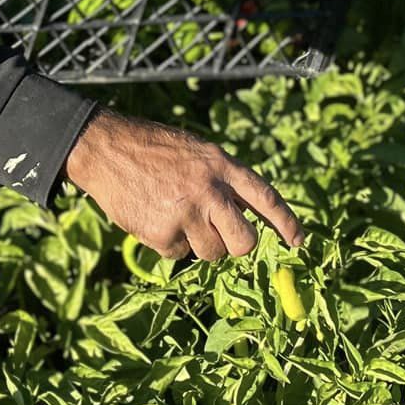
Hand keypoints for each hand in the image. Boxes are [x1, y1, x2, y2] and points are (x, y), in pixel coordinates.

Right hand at [61, 108, 304, 262]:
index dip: (286, 222)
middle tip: (221, 239)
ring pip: (211, 253)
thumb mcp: (197, 153)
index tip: (298, 242)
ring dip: (198, 244)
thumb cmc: (153, 150)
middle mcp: (209, 190)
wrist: (106, 149)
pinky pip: (178, 254)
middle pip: (243, 241)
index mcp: (221, 165)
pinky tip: (154, 218)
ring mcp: (186, 213)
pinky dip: (169, 244)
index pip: (265, 198)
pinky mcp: (162, 233)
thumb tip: (245, 217)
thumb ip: (223, 181)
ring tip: (176, 216)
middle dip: (236, 247)